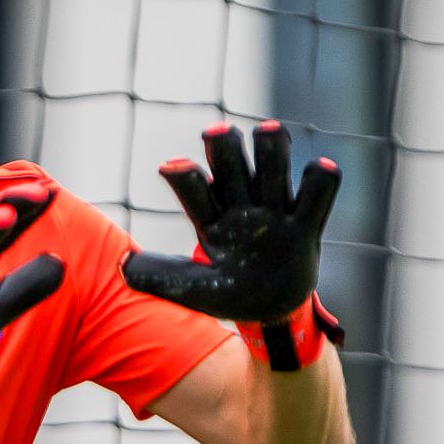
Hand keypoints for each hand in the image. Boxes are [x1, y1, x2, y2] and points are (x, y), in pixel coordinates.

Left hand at [122, 121, 343, 370]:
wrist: (270, 314)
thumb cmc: (226, 295)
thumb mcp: (190, 290)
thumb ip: (158, 277)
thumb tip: (122, 266)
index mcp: (210, 217)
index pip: (193, 188)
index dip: (184, 177)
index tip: (171, 169)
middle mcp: (241, 205)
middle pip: (232, 162)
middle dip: (225, 147)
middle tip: (217, 134)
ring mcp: (275, 211)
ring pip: (273, 164)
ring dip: (270, 146)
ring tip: (268, 130)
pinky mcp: (307, 225)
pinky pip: (319, 193)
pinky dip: (321, 179)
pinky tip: (320, 170)